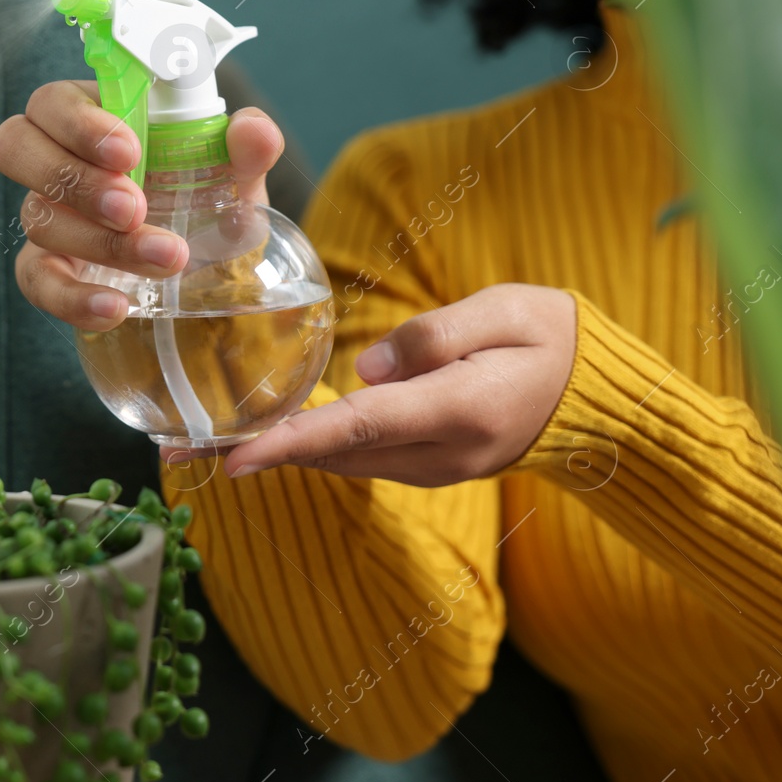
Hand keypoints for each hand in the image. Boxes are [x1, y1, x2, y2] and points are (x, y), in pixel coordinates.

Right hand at [0, 80, 285, 330]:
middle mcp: (59, 162)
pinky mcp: (49, 270)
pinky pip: (36, 281)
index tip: (131, 151)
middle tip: (133, 207)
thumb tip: (252, 130)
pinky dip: (72, 297)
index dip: (78, 123)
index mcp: (96, 118)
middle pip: (15, 146)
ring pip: (37, 217)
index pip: (53, 101)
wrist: (212, 269)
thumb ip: (249, 149)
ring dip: (98, 240)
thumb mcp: (238, 176)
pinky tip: (116, 307)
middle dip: (73, 177)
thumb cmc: (211, 202)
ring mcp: (49, 216)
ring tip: (163, 257)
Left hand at [217, 284, 577, 486]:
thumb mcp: (502, 311)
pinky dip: (315, 451)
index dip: (291, 445)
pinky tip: (276, 435)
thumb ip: (434, 335)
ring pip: (344, 463)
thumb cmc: (548, 336)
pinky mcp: (431, 467)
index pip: (356, 429)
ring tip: (212, 441)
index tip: (235, 458)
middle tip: (186, 445)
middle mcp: (440, 454)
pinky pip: (361, 461)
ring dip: (282, 454)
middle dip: (262, 452)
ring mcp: (436, 469)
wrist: (595, 396)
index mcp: (455, 410)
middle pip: (335, 454)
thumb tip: (368, 370)